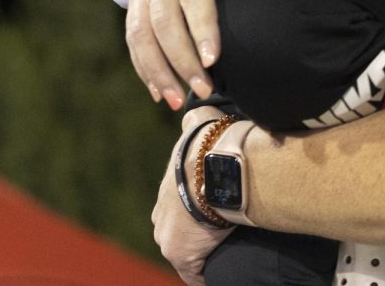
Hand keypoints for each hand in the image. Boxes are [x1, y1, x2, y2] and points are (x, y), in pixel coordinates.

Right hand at [126, 0, 274, 109]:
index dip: (201, 27)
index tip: (214, 59)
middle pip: (162, 19)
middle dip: (181, 58)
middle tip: (205, 88)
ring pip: (141, 32)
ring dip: (157, 70)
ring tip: (177, 101)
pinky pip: (133, 34)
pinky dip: (142, 65)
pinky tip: (159, 90)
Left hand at [153, 110, 233, 283]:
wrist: (213, 164)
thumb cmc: (209, 144)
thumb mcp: (198, 125)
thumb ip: (193, 122)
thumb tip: (190, 114)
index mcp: (167, 191)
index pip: (176, 207)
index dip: (192, 210)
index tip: (209, 210)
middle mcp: (162, 217)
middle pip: (176, 231)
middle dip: (192, 233)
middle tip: (217, 230)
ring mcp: (169, 238)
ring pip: (185, 251)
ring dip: (200, 251)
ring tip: (222, 248)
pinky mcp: (183, 256)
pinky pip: (195, 273)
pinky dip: (205, 273)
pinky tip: (218, 269)